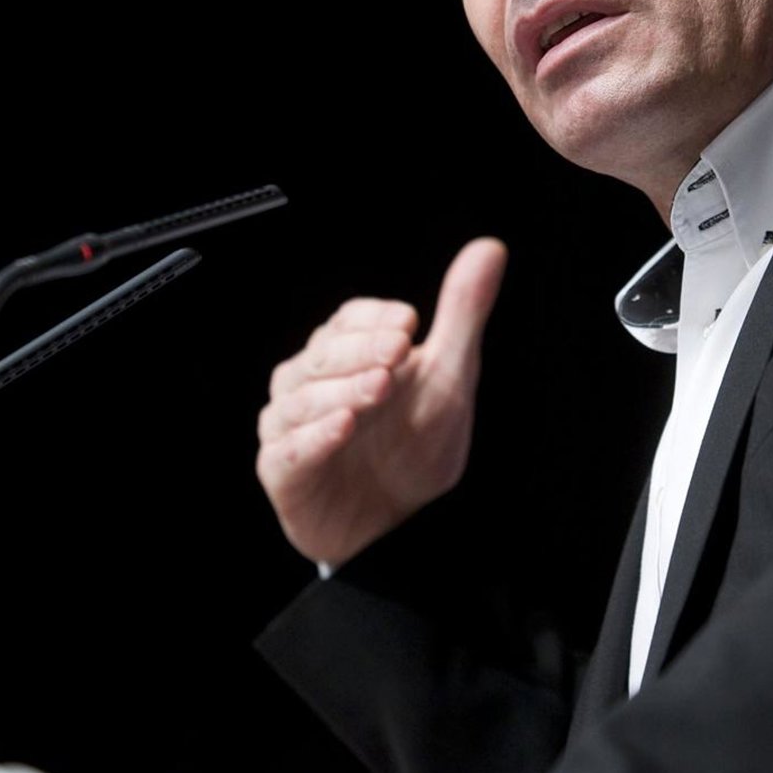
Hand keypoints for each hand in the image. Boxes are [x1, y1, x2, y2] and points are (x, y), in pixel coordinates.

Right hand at [257, 238, 507, 565]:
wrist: (400, 524)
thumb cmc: (416, 446)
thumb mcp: (450, 377)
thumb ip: (462, 314)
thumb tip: (490, 248)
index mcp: (345, 351)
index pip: (348, 320)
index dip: (374, 321)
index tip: (409, 323)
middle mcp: (309, 382)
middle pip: (322, 354)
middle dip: (360, 350)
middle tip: (398, 352)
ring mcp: (290, 425)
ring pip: (300, 399)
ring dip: (341, 390)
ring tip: (379, 388)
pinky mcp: (281, 471)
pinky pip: (288, 450)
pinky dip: (315, 437)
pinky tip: (344, 427)